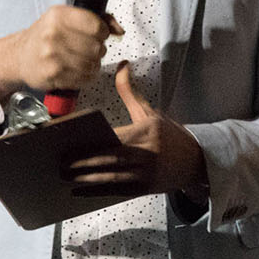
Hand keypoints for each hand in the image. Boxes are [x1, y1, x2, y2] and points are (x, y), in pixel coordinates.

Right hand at [0, 4, 118, 99]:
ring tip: (83, 60)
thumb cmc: (46, 36)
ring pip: (92, 65)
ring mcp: (51, 56)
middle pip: (97, 47)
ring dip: (92, 64)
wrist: (20, 56)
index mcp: (58, 15)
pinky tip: (77, 70)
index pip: (96, 26)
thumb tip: (119, 30)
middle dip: (98, 50)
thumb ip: (98, 18)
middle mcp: (53, 34)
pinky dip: (86, 76)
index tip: (98, 34)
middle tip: (88, 49)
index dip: (103, 32)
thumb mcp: (66, 18)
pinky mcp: (52, 75)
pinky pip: (84, 78)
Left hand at [63, 64, 204, 197]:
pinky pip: (117, 192)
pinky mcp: (145, 188)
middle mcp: (147, 154)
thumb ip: (130, 91)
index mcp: (146, 132)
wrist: (196, 160)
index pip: (115, 137)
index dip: (93, 143)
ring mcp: (147, 173)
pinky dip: (97, 193)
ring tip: (66, 176)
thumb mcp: (150, 112)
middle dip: (84, 163)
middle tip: (61, 162)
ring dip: (87, 179)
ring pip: (112, 177)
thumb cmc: (169, 135)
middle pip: (110, 159)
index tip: (71, 143)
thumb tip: (122, 65)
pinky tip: (79, 191)